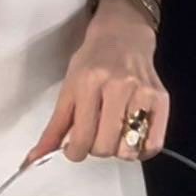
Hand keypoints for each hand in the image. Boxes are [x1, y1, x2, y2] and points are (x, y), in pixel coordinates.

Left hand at [26, 1, 167, 164]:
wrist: (123, 35)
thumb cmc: (92, 62)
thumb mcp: (68, 88)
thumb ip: (54, 127)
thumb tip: (33, 159)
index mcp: (89, 82)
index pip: (82, 137)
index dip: (74, 152)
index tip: (73, 147)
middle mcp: (119, 86)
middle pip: (105, 146)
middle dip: (95, 149)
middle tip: (93, 136)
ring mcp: (143, 93)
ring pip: (129, 148)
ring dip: (117, 150)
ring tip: (112, 135)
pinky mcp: (161, 99)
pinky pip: (153, 144)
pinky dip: (141, 150)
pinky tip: (131, 137)